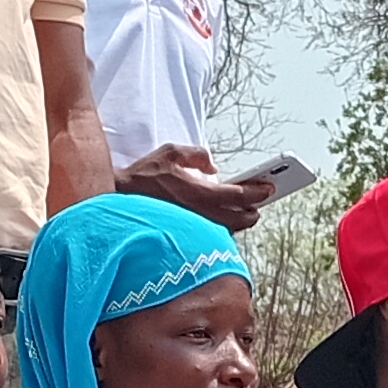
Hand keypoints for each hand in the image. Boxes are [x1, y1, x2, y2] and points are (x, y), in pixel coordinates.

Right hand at [117, 143, 266, 231]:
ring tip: (247, 212)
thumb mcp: (172, 153)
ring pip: (227, 230)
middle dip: (253, 211)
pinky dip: (223, 227)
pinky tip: (224, 219)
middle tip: (260, 203)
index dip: (257, 192)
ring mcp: (193, 228)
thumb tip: (213, 167)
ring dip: (240, 222)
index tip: (268, 188)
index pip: (238, 195)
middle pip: (239, 219)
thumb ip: (197, 156)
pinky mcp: (185, 234)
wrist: (119, 199)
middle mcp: (199, 215)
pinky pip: (212, 233)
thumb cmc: (144, 177)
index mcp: (199, 193)